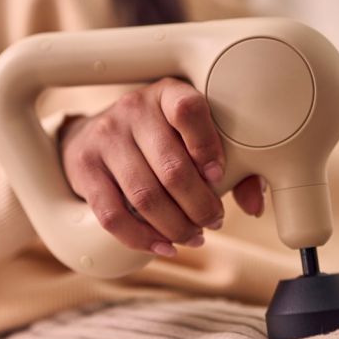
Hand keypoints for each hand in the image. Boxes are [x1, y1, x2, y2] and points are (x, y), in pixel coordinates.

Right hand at [57, 77, 265, 257]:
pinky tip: (163, 245)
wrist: (95, 134)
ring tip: (193, 236)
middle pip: (172, 168)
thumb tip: (254, 205)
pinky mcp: (85, 168)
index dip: (208, 146)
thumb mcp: (191, 134)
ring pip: (145, 196)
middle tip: (213, 220)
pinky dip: (142, 239)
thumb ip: (231, 164)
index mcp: (167, 94)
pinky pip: (113, 215)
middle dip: (200, 205)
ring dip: (176, 226)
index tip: (218, 175)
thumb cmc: (158, 137)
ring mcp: (105, 138)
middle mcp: (133, 109)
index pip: (188, 110)